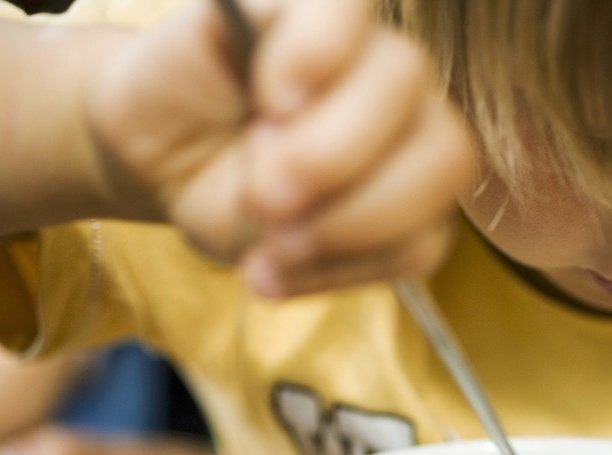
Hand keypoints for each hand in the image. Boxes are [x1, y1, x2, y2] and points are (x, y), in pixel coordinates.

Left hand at [85, 0, 473, 295]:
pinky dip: (336, 271)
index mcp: (334, 18)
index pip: (354, 8)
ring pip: (436, 173)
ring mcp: (413, 146)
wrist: (174, 156)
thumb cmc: (190, 90)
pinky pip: (415, 249)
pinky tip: (274, 268)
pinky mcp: (412, 221)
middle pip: (410, 93)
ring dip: (346, 222)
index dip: (321, 52)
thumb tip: (293, 98)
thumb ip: (242, 29)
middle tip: (260, 192)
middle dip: (331, 157)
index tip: (269, 100)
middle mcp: (390, 73)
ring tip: (270, 241)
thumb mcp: (192, 43)